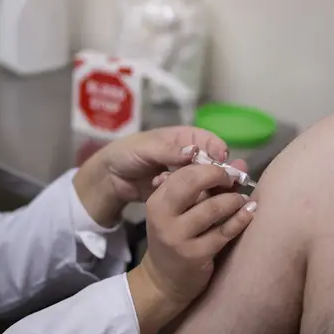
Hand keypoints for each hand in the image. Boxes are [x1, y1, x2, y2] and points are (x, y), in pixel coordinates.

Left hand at [73, 126, 236, 225]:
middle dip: (217, 173)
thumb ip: (170, 151)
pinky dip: (184, 196)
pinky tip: (161, 188)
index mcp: (187, 138)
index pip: (211, 142)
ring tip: (170, 182)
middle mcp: (192, 156)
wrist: (112, 177)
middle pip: (214, 164)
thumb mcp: (147, 148)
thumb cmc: (129, 153)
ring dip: (197, 187)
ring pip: (206, 182)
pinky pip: (193, 196)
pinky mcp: (182, 193)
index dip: (219, 150)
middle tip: (220, 183)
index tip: (221, 160)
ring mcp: (187, 176)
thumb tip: (194, 152)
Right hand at [139, 163, 256, 307]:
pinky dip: (241, 219)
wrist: (164, 281)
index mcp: (158, 201)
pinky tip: (250, 212)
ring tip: (243, 199)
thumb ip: (205, 188)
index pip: (184, 172)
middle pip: (193, 182)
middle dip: (219, 176)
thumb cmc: (176, 239)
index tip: (225, 169)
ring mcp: (178, 237)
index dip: (209, 166)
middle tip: (234, 180)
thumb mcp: (179, 212)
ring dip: (233, 199)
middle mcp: (164, 217)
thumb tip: (240, 164)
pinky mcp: (195, 255)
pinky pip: (224, 232)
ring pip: (212, 208)